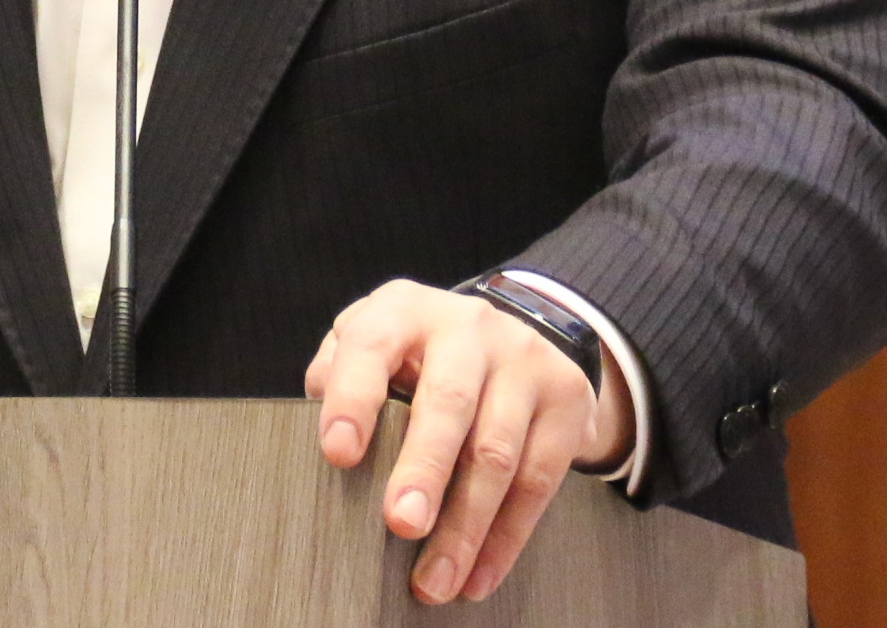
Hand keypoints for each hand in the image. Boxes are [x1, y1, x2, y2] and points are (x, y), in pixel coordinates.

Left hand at [304, 279, 632, 606]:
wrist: (510, 337)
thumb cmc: (419, 354)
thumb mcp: (374, 344)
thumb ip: (338, 375)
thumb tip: (322, 432)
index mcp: (404, 309)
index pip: (371, 345)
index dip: (352, 399)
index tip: (337, 454)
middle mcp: (467, 325)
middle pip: (447, 401)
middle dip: (423, 469)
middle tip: (401, 523)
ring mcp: (522, 359)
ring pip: (495, 452)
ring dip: (465, 526)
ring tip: (435, 577)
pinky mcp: (564, 398)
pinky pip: (538, 479)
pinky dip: (506, 537)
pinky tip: (478, 572)